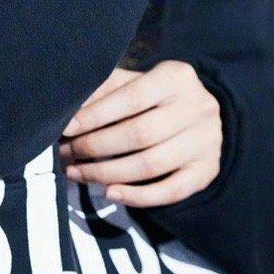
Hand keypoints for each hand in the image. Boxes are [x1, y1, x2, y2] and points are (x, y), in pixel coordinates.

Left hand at [58, 59, 222, 205]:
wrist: (202, 115)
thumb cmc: (157, 97)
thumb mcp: (136, 82)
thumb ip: (106, 91)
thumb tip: (68, 110)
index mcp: (177, 77)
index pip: (131, 98)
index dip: (96, 115)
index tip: (66, 128)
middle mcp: (198, 107)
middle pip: (139, 134)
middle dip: (95, 147)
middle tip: (66, 153)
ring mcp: (207, 142)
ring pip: (150, 165)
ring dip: (106, 173)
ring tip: (76, 173)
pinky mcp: (207, 171)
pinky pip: (169, 192)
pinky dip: (136, 196)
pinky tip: (109, 192)